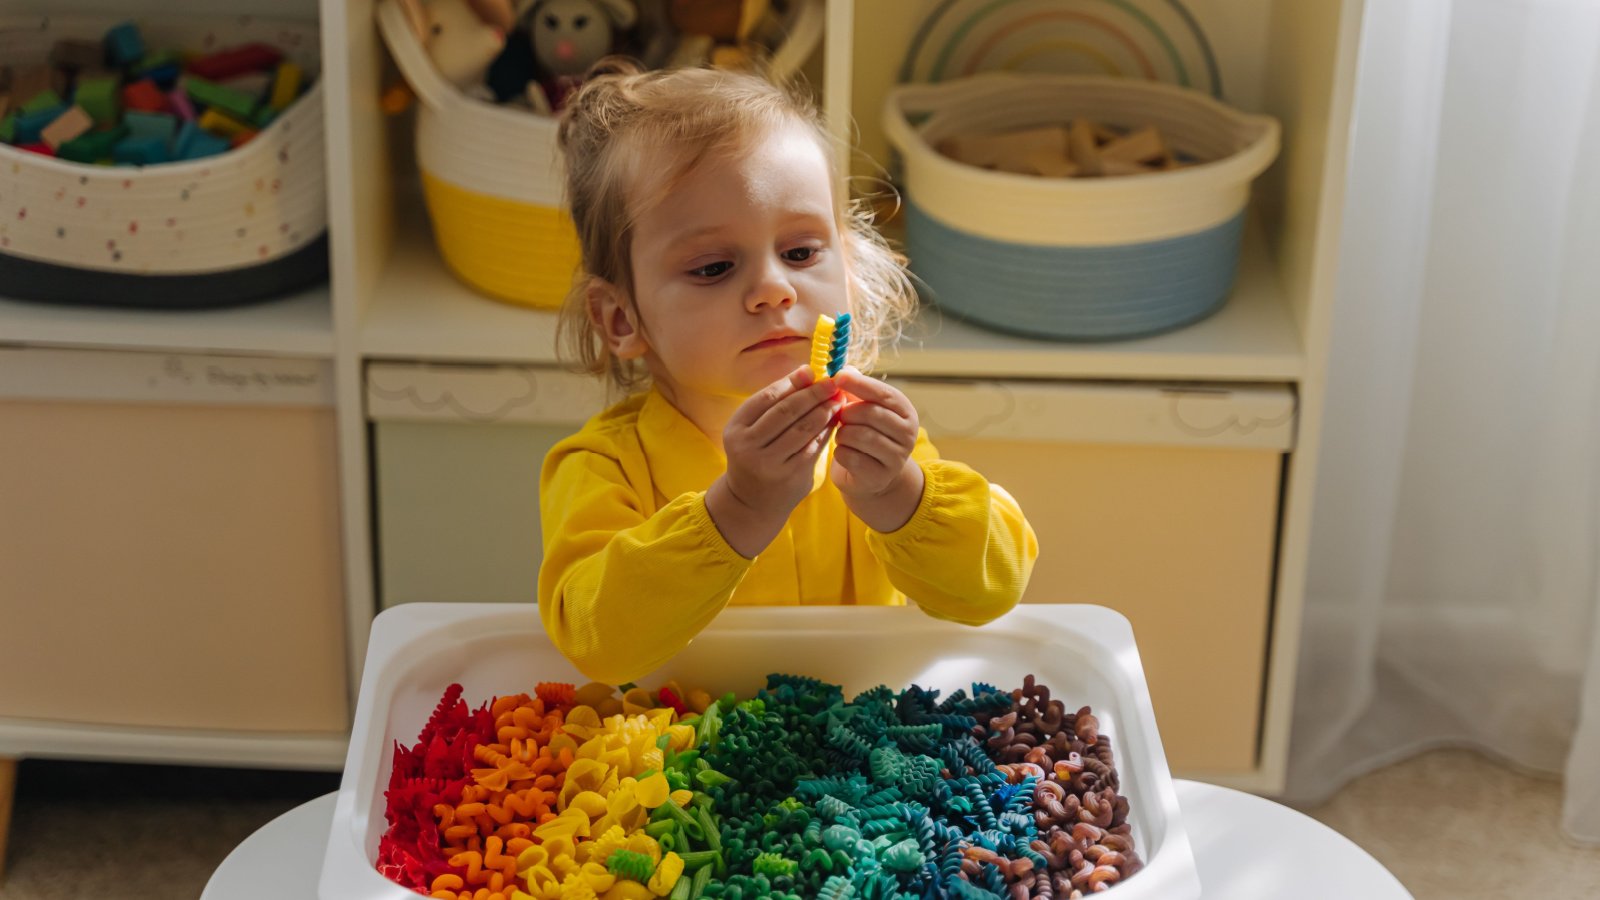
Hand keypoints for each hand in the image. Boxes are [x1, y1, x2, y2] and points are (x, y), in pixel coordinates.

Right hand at [706, 366, 841, 556]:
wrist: (751, 501)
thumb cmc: (756, 454)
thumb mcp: (754, 428)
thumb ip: (777, 402)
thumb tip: (807, 371)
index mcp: (736, 427)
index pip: (768, 397)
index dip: (793, 382)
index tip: (814, 371)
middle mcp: (748, 445)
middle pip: (786, 411)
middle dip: (813, 394)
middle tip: (833, 383)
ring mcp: (768, 463)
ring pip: (802, 429)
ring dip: (824, 411)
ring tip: (838, 400)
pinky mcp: (788, 476)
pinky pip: (812, 448)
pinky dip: (825, 432)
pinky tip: (835, 421)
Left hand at [829, 367, 924, 531]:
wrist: (872, 476)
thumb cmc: (866, 435)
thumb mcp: (865, 410)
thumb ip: (856, 389)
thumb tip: (846, 369)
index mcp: (906, 412)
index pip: (883, 393)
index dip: (859, 384)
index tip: (838, 376)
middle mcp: (908, 434)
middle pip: (869, 413)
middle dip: (847, 413)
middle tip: (840, 417)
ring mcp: (897, 457)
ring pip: (858, 435)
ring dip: (842, 434)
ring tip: (843, 435)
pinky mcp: (880, 476)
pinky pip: (850, 457)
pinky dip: (840, 453)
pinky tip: (844, 452)